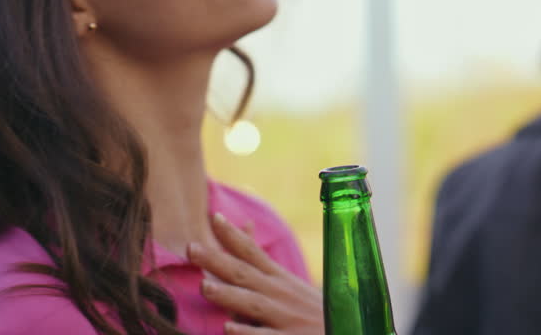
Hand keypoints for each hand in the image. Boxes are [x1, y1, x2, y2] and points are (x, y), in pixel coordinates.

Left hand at [187, 212, 322, 334]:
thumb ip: (261, 260)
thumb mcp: (290, 283)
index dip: (232, 236)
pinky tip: (228, 328)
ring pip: (253, 304)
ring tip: (205, 287)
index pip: (253, 252)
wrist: (350, 332)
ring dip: (229, 294)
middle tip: (191, 248)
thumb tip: (244, 226)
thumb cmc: (313, 310)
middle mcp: (280, 294)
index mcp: (279, 279)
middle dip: (217, 260)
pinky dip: (247, 333)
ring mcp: (285, 318)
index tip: (213, 217)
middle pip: (244, 273)